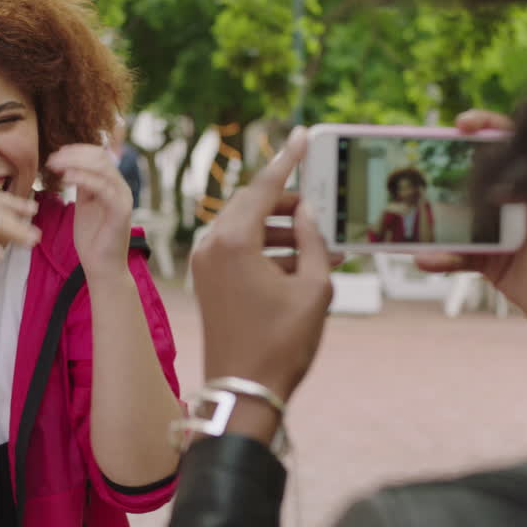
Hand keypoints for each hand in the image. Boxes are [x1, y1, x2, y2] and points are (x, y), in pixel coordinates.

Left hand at [46, 144, 133, 277]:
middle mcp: (121, 188)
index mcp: (113, 185)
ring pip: (102, 168)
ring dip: (75, 163)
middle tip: (52, 160)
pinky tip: (66, 178)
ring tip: (55, 166)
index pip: (98, 156)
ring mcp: (123, 198)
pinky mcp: (121, 211)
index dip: (77, 151)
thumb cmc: (93, 239)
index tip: (55, 155)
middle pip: (100, 157)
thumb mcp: (85, 205)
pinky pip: (103, 188)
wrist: (102, 267)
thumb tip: (71, 166)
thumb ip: (83, 186)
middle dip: (73, 154)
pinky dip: (84, 178)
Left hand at [192, 127, 332, 407]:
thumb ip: (312, 240)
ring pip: (246, 225)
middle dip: (288, 200)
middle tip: (320, 201)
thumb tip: (306, 212)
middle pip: (252, 202)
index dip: (288, 159)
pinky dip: (267, 248)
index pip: (263, 186)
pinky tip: (302, 261)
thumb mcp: (313, 288)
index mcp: (233, 241)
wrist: (244, 391)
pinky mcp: (207, 280)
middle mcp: (211, 245)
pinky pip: (238, 248)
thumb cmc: (281, 344)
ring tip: (320, 241)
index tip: (303, 135)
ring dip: (281, 228)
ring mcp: (205, 263)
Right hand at [416, 110, 526, 381]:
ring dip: (433, 218)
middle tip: (418, 168)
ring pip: (458, 218)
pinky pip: (458, 255)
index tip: (462, 124)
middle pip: (474, 178)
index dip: (485, 129)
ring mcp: (501, 234)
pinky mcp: (491, 264)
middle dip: (444, 171)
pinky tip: (426, 257)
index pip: (510, 146)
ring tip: (410, 218)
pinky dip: (440, 256)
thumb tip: (501, 181)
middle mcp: (518, 204)